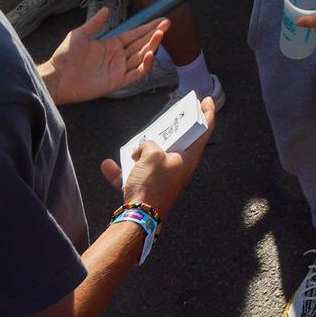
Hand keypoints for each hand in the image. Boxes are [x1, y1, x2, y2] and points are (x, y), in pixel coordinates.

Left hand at [43, 9, 168, 104]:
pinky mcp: (117, 82)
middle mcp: (117, 56)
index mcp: (111, 45)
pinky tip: (149, 55)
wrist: (57, 77)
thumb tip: (107, 9)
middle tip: (167, 24)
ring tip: (160, 35)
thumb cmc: (65, 56)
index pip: (134, 35)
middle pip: (140, 44)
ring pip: (140, 57)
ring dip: (151, 46)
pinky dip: (144, 66)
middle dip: (154, 34)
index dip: (147, 28)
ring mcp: (118, 69)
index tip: (161, 20)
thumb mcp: (79, 34)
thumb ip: (95, 23)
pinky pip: (135, 74)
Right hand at [102, 95, 215, 214]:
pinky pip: (134, 176)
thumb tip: (143, 150)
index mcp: (188, 158)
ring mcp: (163, 180)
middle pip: (179, 144)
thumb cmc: (151, 183)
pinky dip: (122, 171)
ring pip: (155, 159)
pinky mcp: (147, 190)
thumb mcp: (152, 155)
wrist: (137, 217)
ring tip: (136, 143)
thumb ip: (150, 145)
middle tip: (173, 115)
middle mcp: (179, 169)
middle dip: (174, 130)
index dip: (207, 113)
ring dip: (144, 151)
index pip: (204, 130)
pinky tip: (108, 165)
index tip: (207, 99)